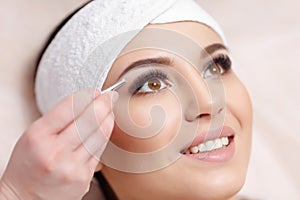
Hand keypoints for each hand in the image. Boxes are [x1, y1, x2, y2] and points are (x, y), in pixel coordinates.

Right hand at [0, 90, 117, 199]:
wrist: (24, 198)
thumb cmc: (28, 165)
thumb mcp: (33, 135)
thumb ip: (58, 119)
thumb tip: (86, 101)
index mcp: (38, 137)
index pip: (69, 108)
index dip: (86, 96)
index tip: (95, 91)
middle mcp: (56, 152)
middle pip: (89, 120)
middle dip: (104, 103)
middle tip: (110, 95)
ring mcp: (72, 167)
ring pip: (100, 135)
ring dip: (108, 118)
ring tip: (110, 108)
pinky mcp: (84, 178)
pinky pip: (100, 151)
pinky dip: (104, 135)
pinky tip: (106, 126)